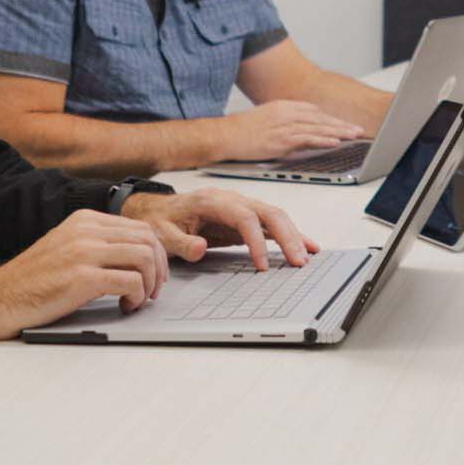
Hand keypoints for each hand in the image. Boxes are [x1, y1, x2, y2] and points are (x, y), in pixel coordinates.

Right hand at [0, 209, 168, 339]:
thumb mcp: (66, 248)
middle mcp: (86, 230)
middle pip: (148, 239)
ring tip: (139, 299)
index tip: (155, 273)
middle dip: (160, 267)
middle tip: (154, 289)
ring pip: (145, 257)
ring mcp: (83, 252)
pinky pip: (131, 281)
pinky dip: (137, 296)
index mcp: (84, 220)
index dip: (156, 252)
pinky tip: (125, 305)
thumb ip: (97, 245)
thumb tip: (136, 256)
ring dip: (150, 283)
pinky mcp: (82, 278)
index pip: (139, 227)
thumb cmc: (31, 280)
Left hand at [122, 187, 317, 269]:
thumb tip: (200, 248)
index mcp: (212, 201)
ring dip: (293, 235)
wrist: (156, 210)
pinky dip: (290, 234)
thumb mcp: (161, 234)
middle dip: (287, 236)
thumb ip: (181, 243)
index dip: (256, 240)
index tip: (262, 264)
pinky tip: (306, 245)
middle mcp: (232, 200)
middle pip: (268, 212)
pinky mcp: (245, 219)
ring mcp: (241, 207)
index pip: (244, 216)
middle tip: (298, 260)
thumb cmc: (160, 220)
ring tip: (307, 256)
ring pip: (275, 216)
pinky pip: (272, 224)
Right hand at [215, 99, 366, 161]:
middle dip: (341, 124)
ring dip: (339, 132)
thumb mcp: (267, 118)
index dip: (331, 118)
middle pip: (320, 118)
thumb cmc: (242, 130)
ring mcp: (284, 126)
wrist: (223, 135)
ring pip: (318, 128)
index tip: (344, 124)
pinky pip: (307, 139)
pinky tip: (336, 142)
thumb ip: (285, 120)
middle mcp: (286, 113)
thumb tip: (301, 129)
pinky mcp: (281, 140)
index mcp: (284, 106)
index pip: (314, 111)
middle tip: (358, 129)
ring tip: (354, 136)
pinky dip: (324, 140)